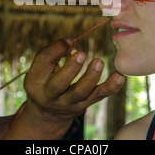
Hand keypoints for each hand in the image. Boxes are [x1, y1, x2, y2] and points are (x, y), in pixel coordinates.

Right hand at [5, 39, 124, 138]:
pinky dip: (111, 87)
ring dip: (91, 77)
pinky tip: (119, 77)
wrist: (48, 113)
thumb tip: (71, 42)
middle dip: (71, 69)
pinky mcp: (84, 105)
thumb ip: (52, 54)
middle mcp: (50, 95)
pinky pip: (98, 96)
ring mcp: (68, 103)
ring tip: (98, 62)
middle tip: (82, 54)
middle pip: (59, 84)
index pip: (43, 62)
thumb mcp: (40, 69)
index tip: (70, 41)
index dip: (56, 48)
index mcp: (35, 81)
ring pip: (81, 92)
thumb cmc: (45, 81)